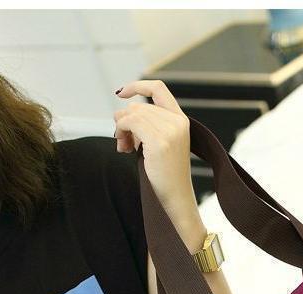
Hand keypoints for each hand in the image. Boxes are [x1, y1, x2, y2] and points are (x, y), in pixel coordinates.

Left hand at [114, 79, 206, 252]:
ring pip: (131, 114)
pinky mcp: (160, 141)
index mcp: (181, 120)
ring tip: (123, 147)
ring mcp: (170, 131)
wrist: (176, 198)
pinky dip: (121, 132)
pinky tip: (124, 148)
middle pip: (138, 106)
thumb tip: (124, 112)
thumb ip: (149, 125)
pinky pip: (130, 123)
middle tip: (122, 141)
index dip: (138, 86)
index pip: (158, 88)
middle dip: (124, 120)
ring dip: (121, 129)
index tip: (121, 93)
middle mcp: (178, 122)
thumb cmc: (166, 175)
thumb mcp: (161, 143)